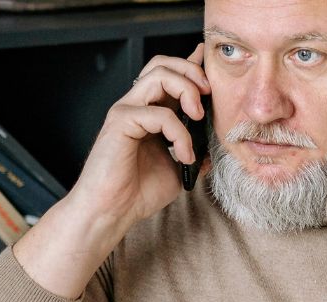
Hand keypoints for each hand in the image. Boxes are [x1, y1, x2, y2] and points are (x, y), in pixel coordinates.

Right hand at [71, 42, 211, 229]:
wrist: (112, 212)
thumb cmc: (137, 193)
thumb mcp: (178, 171)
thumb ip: (193, 154)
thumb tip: (214, 149)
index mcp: (150, 114)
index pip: (169, 76)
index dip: (190, 66)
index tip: (211, 69)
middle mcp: (137, 106)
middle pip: (163, 64)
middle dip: (191, 71)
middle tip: (208, 94)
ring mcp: (127, 111)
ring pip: (159, 76)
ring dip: (186, 91)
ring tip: (198, 117)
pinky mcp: (120, 121)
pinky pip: (159, 114)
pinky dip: (179, 133)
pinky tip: (184, 155)